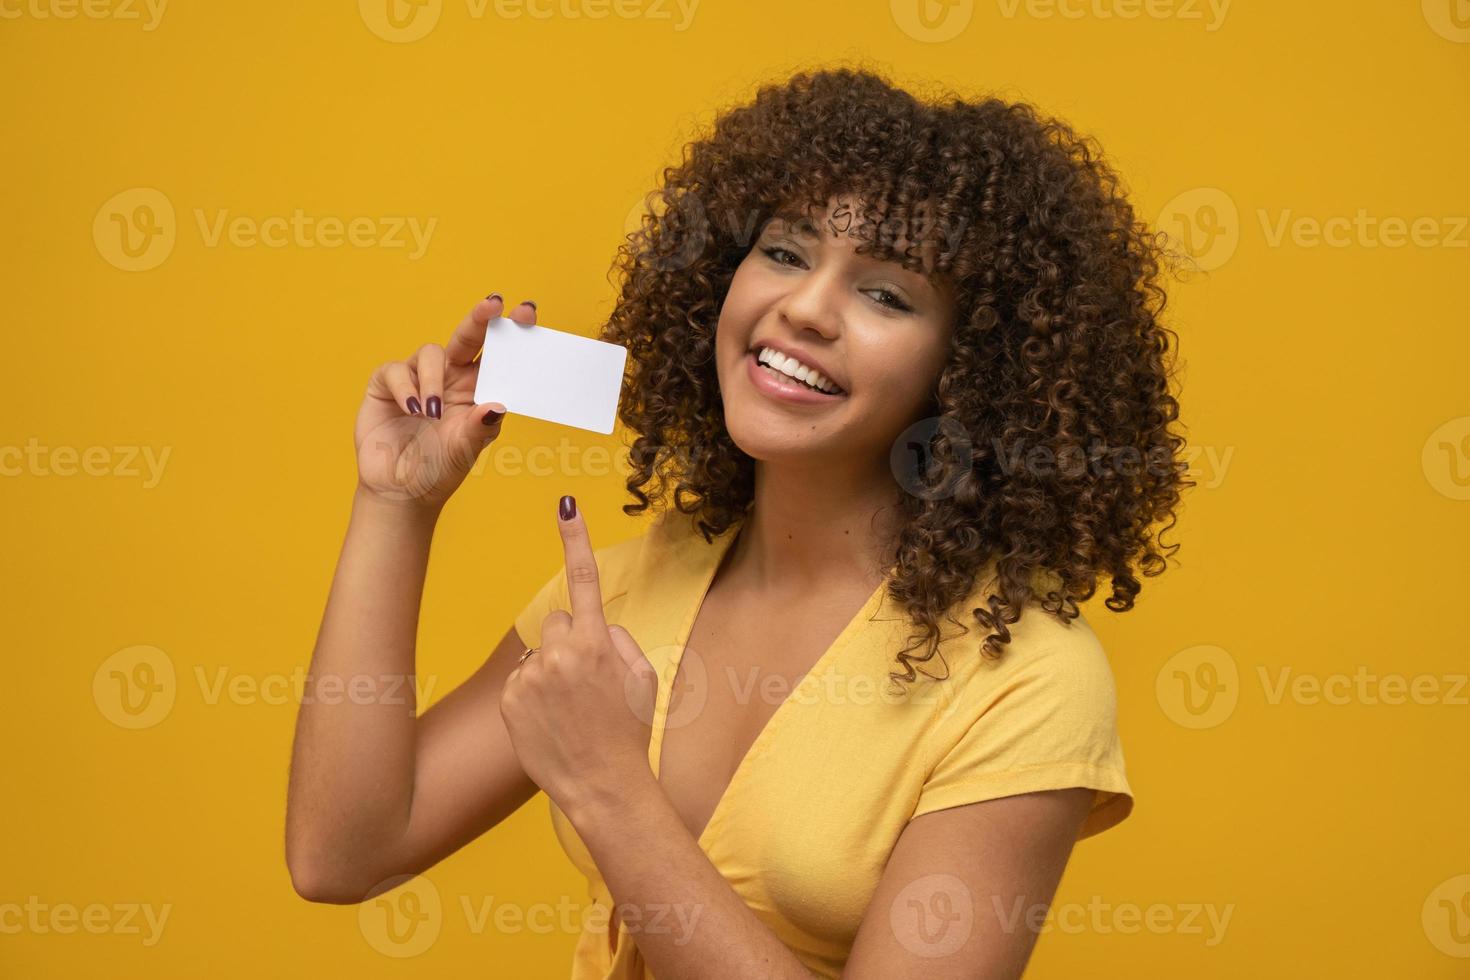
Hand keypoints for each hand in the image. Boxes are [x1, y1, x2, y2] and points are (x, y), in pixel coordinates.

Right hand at [352, 294, 537, 511]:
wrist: (401, 490)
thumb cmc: (439, 468)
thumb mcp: (465, 449)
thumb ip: (480, 428)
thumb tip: (497, 406)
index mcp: (476, 389)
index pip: (497, 354)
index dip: (510, 332)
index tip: (526, 312)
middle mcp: (450, 377)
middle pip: (467, 338)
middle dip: (480, 319)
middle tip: (493, 304)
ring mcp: (418, 378)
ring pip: (431, 353)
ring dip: (433, 380)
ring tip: (430, 413)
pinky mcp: (388, 384)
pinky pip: (397, 370)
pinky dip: (406, 389)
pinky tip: (411, 410)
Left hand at [499, 496, 660, 817]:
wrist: (603, 787)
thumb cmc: (628, 733)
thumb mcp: (644, 680)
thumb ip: (619, 641)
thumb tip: (595, 625)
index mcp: (597, 643)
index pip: (585, 578)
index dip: (576, 538)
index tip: (565, 503)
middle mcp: (560, 653)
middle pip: (557, 622)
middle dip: (569, 642)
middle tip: (585, 684)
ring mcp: (530, 677)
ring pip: (538, 654)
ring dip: (550, 672)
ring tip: (569, 712)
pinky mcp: (509, 698)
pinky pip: (520, 681)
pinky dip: (531, 697)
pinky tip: (550, 723)